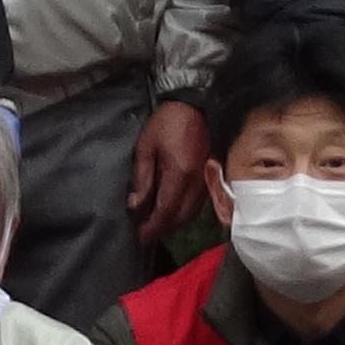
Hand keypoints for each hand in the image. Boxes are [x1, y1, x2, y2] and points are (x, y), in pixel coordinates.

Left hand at [127, 99, 210, 245]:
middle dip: (161, 230)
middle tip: (142, 234)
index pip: (165, 213)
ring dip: (172, 224)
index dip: (151, 228)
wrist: (195, 106)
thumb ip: (142, 178)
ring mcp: (205, 182)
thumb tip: (135, 206)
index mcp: (180, 175)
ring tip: (153, 225)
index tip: (137, 238)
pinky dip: (182, 214)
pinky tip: (169, 211)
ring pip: (189, 215)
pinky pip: (196, 206)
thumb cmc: (167, 123)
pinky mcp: (209, 179)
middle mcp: (196, 184)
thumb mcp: (146, 147)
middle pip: (179, 219)